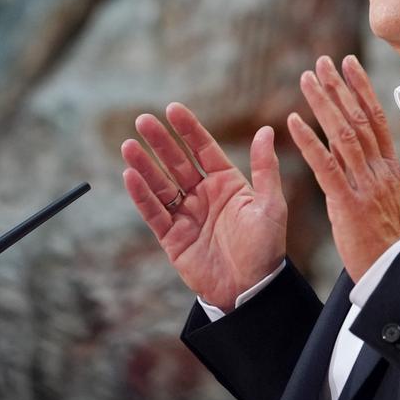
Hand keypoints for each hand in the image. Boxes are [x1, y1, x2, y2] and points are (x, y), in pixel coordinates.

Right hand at [122, 103, 286, 310]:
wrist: (250, 290)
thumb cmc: (265, 248)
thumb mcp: (270, 205)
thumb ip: (264, 169)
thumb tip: (266, 131)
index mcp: (227, 184)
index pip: (203, 149)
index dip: (188, 129)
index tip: (173, 109)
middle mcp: (203, 195)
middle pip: (176, 162)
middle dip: (160, 141)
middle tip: (143, 120)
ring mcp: (186, 216)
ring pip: (161, 184)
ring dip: (145, 165)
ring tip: (129, 145)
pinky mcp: (172, 238)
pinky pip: (154, 213)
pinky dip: (141, 196)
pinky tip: (131, 176)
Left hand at [287, 55, 399, 282]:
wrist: (395, 274)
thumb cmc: (387, 242)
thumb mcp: (385, 199)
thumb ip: (369, 172)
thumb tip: (354, 149)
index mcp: (390, 168)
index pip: (375, 118)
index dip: (361, 88)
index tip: (348, 63)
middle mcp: (380, 170)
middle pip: (359, 118)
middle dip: (339, 87)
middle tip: (322, 61)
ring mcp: (365, 185)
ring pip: (343, 134)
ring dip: (323, 103)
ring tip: (306, 78)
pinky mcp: (348, 203)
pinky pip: (326, 166)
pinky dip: (309, 141)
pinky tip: (293, 121)